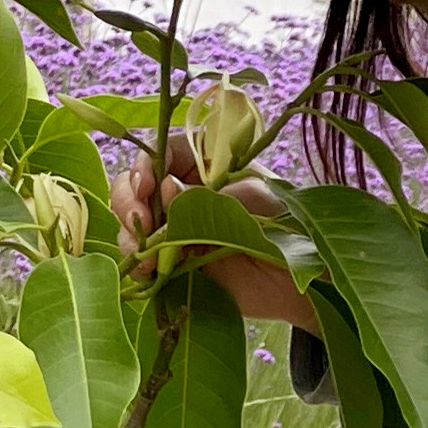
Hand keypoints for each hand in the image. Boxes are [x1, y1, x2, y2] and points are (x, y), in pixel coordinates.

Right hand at [110, 134, 315, 330]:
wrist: (296, 273)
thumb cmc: (281, 220)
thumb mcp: (245, 195)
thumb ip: (201, 194)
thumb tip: (164, 190)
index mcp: (203, 164)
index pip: (161, 153)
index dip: (146, 166)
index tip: (147, 185)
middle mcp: (183, 193)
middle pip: (136, 187)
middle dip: (130, 201)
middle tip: (141, 221)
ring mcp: (176, 229)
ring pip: (134, 223)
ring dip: (131, 235)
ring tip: (146, 253)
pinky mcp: (175, 263)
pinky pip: (144, 258)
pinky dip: (139, 262)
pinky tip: (147, 269)